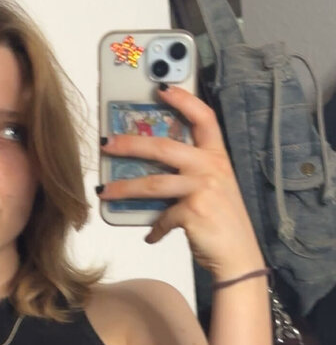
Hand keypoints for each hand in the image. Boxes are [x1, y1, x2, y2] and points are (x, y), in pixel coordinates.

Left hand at [99, 86, 264, 280]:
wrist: (239, 256)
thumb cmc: (224, 224)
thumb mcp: (215, 190)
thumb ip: (192, 176)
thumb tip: (156, 175)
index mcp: (217, 158)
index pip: (204, 118)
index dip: (183, 100)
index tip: (161, 88)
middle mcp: (211, 168)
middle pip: (165, 147)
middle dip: (131, 144)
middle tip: (108, 143)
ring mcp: (203, 188)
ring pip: (153, 183)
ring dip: (125, 187)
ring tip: (105, 190)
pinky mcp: (193, 212)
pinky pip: (162, 218)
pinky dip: (154, 229)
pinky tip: (151, 236)